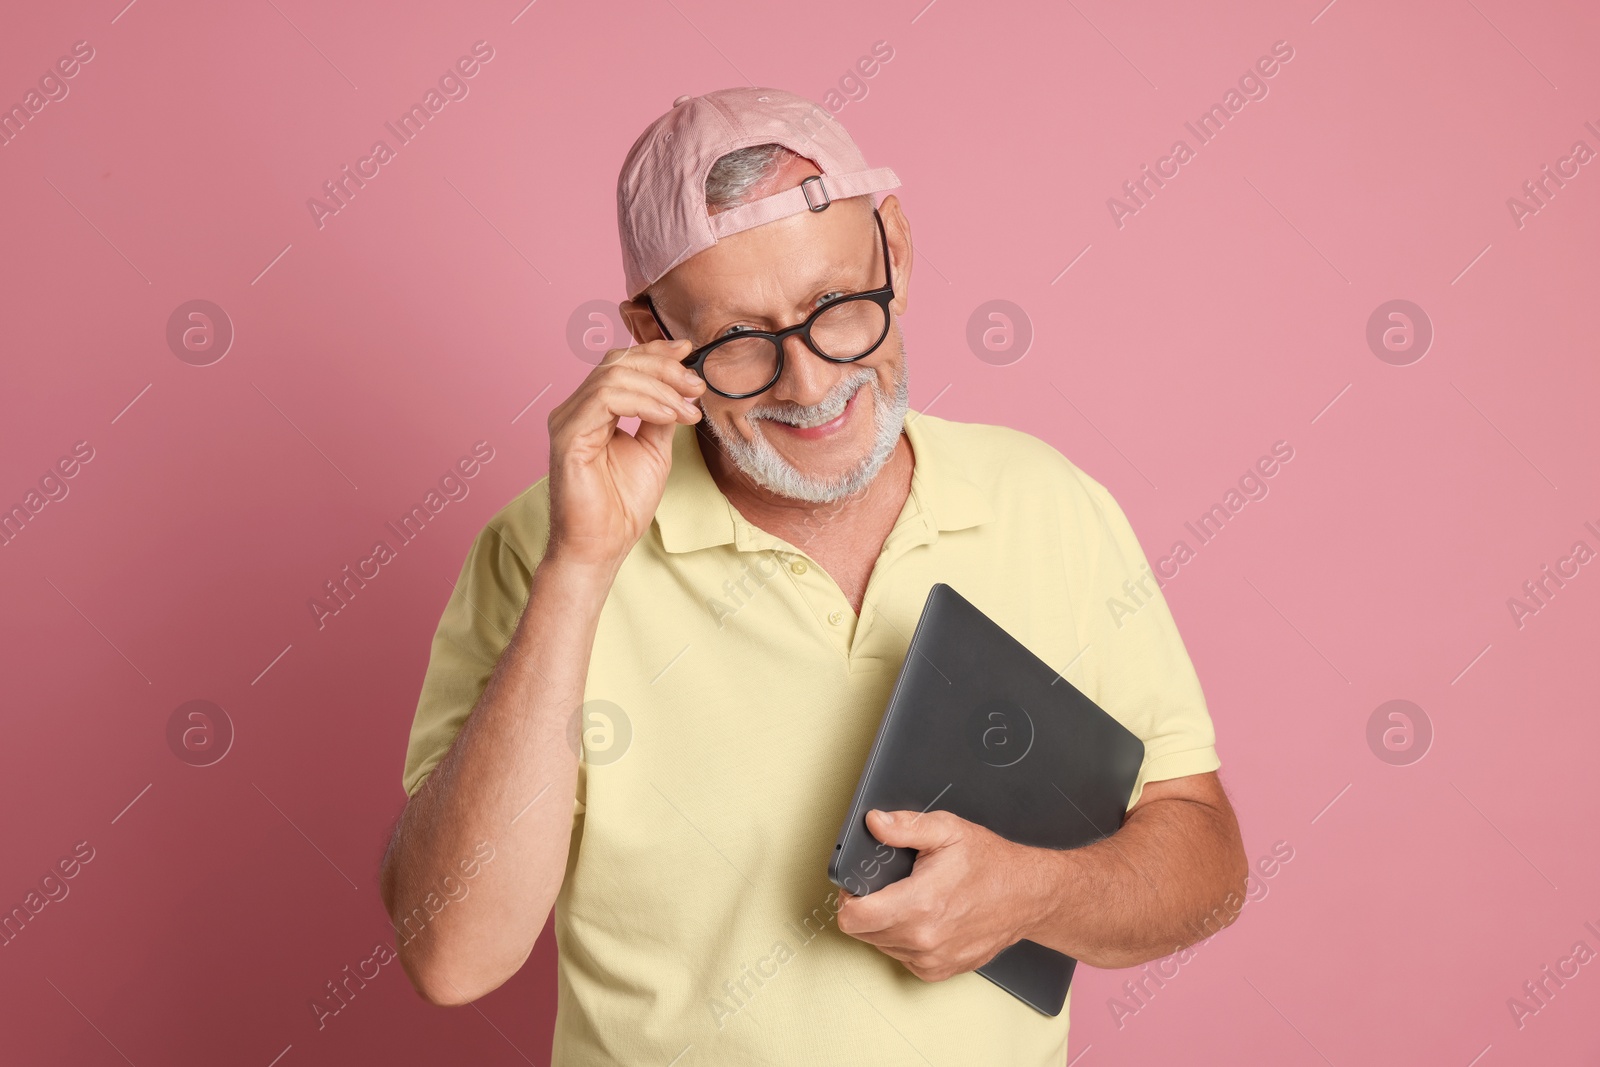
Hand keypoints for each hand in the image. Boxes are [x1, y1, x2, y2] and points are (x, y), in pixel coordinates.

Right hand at [545, 338, 704, 568]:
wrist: (603, 546)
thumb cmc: (622, 505)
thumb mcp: (654, 449)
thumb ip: (661, 415)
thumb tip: (683, 388)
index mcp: (592, 410)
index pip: (621, 364)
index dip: (654, 351)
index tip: (688, 351)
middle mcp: (575, 409)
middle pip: (617, 362)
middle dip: (663, 367)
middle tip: (696, 385)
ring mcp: (568, 420)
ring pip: (613, 376)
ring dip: (660, 387)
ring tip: (686, 410)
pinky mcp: (567, 436)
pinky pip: (605, 399)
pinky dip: (643, 402)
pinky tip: (668, 417)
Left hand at [835, 808, 1043, 982]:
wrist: (1027, 895)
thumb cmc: (991, 864)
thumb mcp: (947, 831)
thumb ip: (905, 826)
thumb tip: (875, 823)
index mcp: (919, 903)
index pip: (853, 918)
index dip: (848, 897)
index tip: (856, 886)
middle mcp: (923, 938)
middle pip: (862, 932)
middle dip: (866, 908)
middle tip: (885, 887)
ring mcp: (931, 959)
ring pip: (880, 945)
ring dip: (884, 925)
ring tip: (907, 900)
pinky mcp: (938, 971)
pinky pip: (901, 957)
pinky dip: (903, 940)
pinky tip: (922, 919)